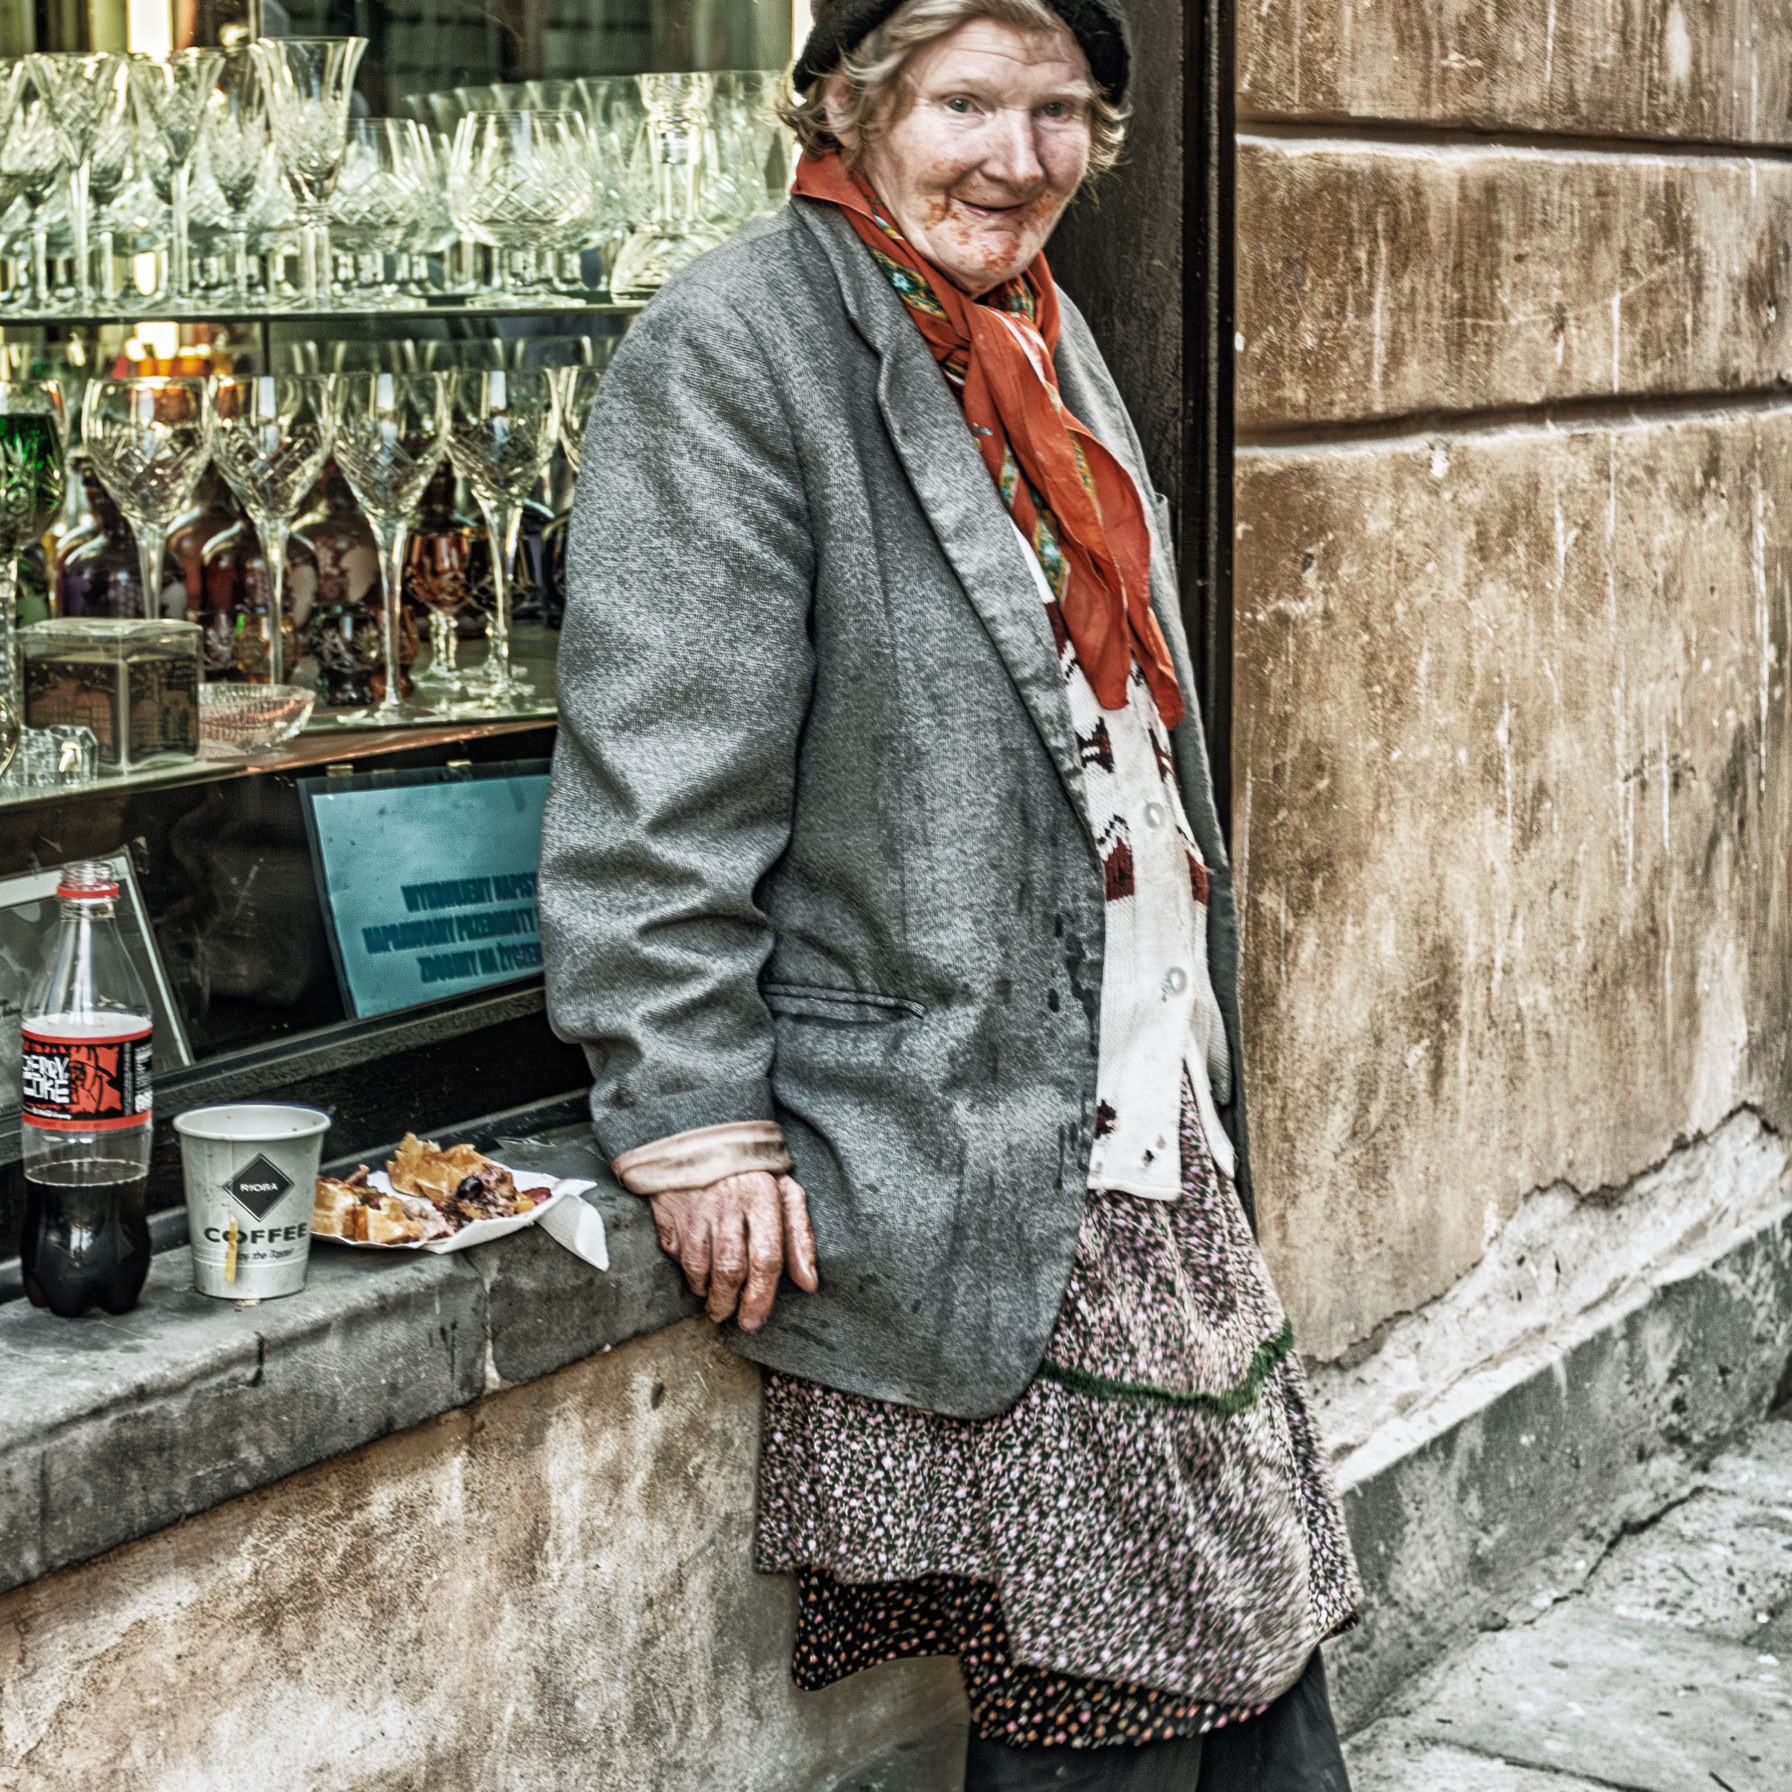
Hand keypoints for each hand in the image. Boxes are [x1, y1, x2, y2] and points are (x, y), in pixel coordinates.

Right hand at [649, 1171, 818, 1331]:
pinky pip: (677, 1256)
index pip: (766, 1257)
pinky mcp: (670, 1213)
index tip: (756, 1319)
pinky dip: (688, 1274)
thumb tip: (809, 1283)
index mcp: (762, 1196)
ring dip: (708, 1295)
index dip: (762, 1296)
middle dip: (732, 1303)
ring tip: (717, 1305)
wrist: (705, 1137)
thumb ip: (800, 1236)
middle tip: (734, 1319)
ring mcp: (696, 1209)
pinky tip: (699, 1278)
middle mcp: (728, 1203)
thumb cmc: (752, 1174)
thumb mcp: (785, 1193)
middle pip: (730, 1269)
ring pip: (700, 1268)